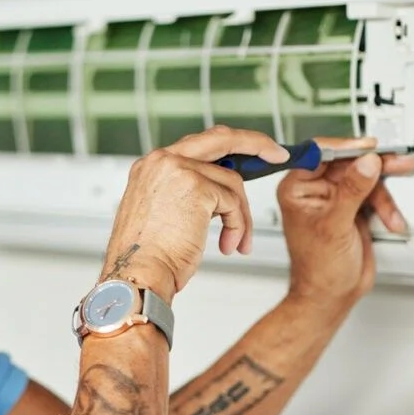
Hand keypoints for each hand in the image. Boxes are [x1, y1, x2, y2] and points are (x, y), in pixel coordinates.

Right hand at [101, 126, 290, 299]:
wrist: (137, 275)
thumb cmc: (148, 257)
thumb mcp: (163, 214)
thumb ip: (186, 193)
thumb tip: (220, 194)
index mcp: (151, 167)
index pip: (197, 145)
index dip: (228, 146)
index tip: (252, 150)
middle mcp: (161, 161)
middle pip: (220, 139)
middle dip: (255, 143)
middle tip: (277, 154)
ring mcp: (178, 170)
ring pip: (231, 183)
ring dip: (241, 216)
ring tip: (236, 243)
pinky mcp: (196, 187)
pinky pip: (233, 203)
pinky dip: (237, 226)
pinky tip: (228, 246)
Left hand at [276, 136, 413, 300]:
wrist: (332, 295)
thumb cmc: (318, 268)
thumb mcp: (335, 225)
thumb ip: (352, 191)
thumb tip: (366, 162)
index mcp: (296, 188)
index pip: (319, 154)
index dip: (345, 148)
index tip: (368, 147)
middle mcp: (314, 189)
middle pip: (348, 162)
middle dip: (373, 166)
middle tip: (395, 161)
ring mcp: (336, 197)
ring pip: (365, 177)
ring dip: (383, 193)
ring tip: (391, 211)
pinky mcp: (354, 207)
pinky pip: (374, 193)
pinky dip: (386, 205)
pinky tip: (391, 219)